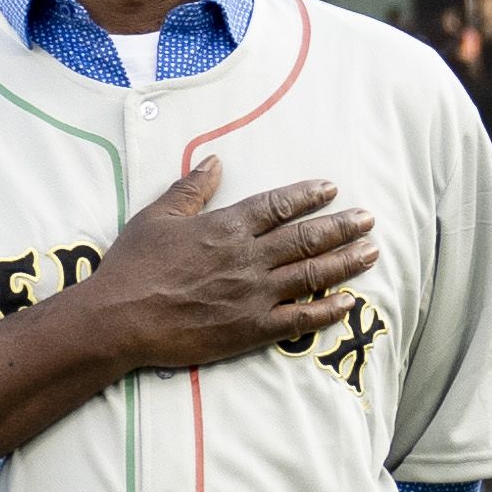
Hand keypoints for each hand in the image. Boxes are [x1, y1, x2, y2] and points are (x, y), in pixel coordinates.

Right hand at [65, 156, 382, 374]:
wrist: (120, 319)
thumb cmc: (133, 266)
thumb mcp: (157, 217)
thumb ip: (190, 189)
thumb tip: (214, 162)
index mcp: (226, 227)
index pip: (278, 205)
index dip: (307, 195)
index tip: (331, 188)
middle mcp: (249, 258)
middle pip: (306, 238)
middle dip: (342, 226)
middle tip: (368, 219)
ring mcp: (254, 295)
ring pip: (312, 274)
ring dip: (346, 262)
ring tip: (372, 252)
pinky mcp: (252, 329)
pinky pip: (301, 319)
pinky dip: (328, 311)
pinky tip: (350, 303)